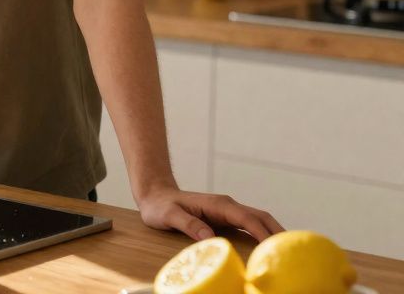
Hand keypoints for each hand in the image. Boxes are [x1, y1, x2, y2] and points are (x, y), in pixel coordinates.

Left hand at [137, 182, 284, 241]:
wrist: (155, 195)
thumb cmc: (160, 206)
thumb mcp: (169, 216)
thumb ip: (188, 225)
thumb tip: (210, 238)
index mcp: (218, 204)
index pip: (246, 218)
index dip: (262, 232)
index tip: (274, 246)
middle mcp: (227, 206)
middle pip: (261, 217)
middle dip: (277, 232)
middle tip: (292, 251)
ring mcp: (228, 212)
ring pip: (259, 221)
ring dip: (273, 234)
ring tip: (287, 252)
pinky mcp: (226, 219)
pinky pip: (250, 226)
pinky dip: (263, 236)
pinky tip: (269, 249)